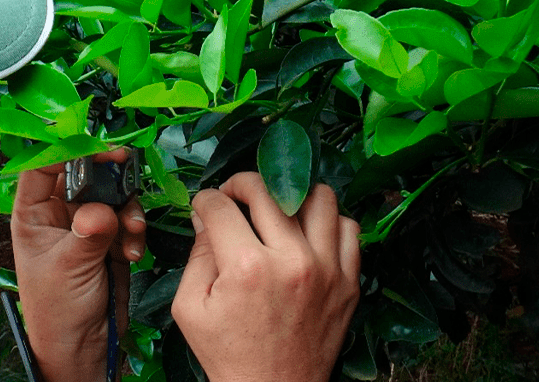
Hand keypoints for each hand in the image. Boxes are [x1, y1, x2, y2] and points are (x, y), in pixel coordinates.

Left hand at [11, 149, 146, 381]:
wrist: (83, 347)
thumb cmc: (57, 312)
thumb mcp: (68, 268)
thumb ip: (88, 232)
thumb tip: (102, 209)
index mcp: (31, 215)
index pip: (40, 167)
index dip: (63, 150)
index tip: (91, 145)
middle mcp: (57, 215)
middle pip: (82, 172)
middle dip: (105, 171)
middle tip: (123, 163)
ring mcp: (86, 225)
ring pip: (111, 192)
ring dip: (126, 206)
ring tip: (130, 230)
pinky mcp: (111, 238)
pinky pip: (128, 217)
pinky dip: (135, 229)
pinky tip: (131, 252)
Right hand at [172, 173, 362, 381]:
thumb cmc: (228, 354)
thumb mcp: (190, 308)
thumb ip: (197, 255)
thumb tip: (205, 215)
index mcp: (247, 268)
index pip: (221, 206)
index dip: (205, 200)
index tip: (204, 206)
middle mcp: (292, 261)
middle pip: (267, 190)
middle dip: (241, 185)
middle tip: (234, 197)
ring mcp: (327, 269)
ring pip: (318, 196)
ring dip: (291, 195)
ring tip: (277, 210)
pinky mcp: (348, 281)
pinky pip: (348, 228)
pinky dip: (327, 222)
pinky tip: (307, 233)